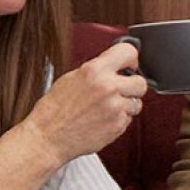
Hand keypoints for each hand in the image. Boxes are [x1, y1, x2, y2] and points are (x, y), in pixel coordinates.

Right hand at [23, 42, 147, 166]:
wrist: (48, 137)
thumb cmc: (54, 109)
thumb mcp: (72, 78)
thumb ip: (97, 70)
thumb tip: (114, 65)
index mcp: (95, 71)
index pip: (129, 52)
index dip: (131, 59)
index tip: (129, 65)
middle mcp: (108, 87)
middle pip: (141, 82)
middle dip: (132, 86)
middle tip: (121, 90)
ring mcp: (115, 108)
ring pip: (137, 103)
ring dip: (126, 105)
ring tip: (107, 108)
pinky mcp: (117, 126)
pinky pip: (129, 119)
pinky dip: (119, 119)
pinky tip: (103, 119)